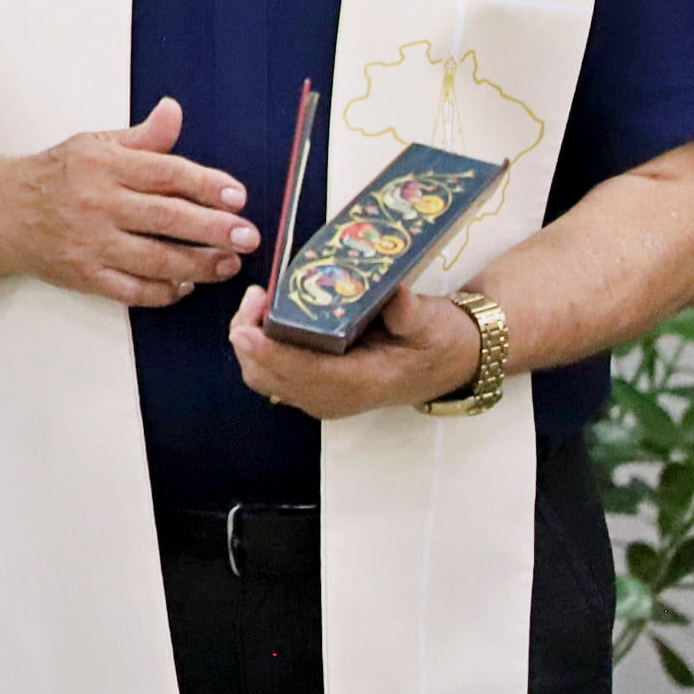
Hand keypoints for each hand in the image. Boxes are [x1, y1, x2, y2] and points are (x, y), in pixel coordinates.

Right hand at [0, 97, 258, 306]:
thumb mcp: (95, 144)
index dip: (206, 185)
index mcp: (103, 165)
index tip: (237, 196)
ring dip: (199, 264)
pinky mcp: (85, 275)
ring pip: (156, 259)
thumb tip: (173, 111)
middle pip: (167, 218)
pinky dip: (165, 291)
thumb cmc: (56, 175)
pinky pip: (134, 290)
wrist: (2, 211)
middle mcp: (97, 203)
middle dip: (214, 228)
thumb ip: (143, 136)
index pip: (165, 173)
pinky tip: (185, 284)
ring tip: (228, 263)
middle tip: (248, 235)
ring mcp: (91, 243)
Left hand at [229, 282, 484, 420]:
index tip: (244, 329)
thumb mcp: (432, 322)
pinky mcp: (316, 389)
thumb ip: (411, 314)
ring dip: (250, 342)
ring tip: (259, 301)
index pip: (304, 373)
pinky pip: (272, 374)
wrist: (449, 362)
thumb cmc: (438, 340)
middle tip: (257, 295)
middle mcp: (335, 398)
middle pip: (270, 377)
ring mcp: (323, 397)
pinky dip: (260, 347)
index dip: (269, 352)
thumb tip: (397, 296)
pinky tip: (267, 316)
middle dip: (249, 338)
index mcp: (362, 383)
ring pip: (264, 377)